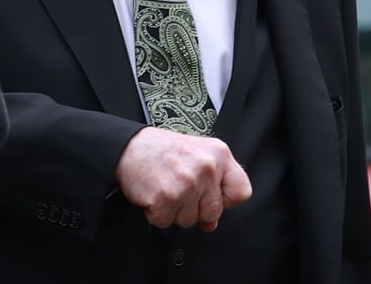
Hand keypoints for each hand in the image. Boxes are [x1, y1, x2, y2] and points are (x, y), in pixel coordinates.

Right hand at [114, 127, 251, 231]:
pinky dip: (156, 213)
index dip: (225, 200)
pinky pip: (165, 222)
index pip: (241, 193)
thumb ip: (213, 186)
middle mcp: (206, 168)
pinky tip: (154, 193)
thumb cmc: (164, 151)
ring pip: (189, 221)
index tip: (209, 193)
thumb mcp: (198, 155)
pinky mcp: (164, 198)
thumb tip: (211, 224)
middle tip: (179, 186)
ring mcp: (186, 184)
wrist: (129, 146)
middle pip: (213, 212)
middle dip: (195, 207)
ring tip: (165, 186)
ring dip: (174, 211)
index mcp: (219, 154)